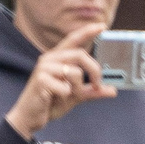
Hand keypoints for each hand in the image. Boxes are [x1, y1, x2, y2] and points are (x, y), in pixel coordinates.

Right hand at [5, 21, 111, 137]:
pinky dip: (66, 96)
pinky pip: (66, 87)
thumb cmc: (51, 103)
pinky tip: (54, 98)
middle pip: (81, 55)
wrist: (31, 117)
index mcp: (58, 58)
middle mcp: (50, 58)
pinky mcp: (40, 80)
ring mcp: (44, 68)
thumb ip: (93, 91)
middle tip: (97, 86)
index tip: (102, 26)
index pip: (73, 40)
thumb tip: (113, 90)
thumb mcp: (76, 96)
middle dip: (95, 72)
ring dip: (77, 88)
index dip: (87, 32)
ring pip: (75, 72)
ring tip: (66, 95)